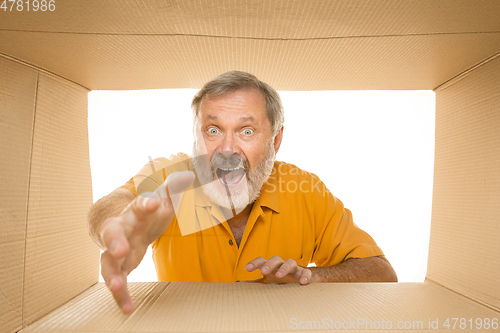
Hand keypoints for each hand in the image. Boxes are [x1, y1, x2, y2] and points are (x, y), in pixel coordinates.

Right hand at [99, 171, 193, 313]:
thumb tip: (189, 174)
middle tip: (119, 249)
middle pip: (113, 234)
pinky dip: (121, 296)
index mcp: (134, 213)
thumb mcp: (160, 201)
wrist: (120, 224)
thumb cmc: (145, 213)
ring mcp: (116, 251)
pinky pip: (117, 283)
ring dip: (111, 274)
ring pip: (108, 262)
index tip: (153, 203)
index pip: (139, 206)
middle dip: (115, 241)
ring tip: (116, 286)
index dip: (146, 204)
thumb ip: (172, 190)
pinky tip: (128, 310)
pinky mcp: (118, 268)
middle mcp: (121, 231)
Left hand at [243, 256, 319, 283]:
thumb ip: (255, 284)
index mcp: (272, 266)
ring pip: (290, 263)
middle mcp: (282, 265)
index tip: (246, 269)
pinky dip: (305, 275)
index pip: (262, 261)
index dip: (254, 263)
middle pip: (275, 259)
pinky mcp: (305, 274)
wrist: (302, 280)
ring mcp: (294, 268)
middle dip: (269, 264)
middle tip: (263, 271)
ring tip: (279, 275)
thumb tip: (238, 285)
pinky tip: (303, 282)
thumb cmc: (281, 281)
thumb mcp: (267, 282)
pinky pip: (306, 272)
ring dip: (284, 268)